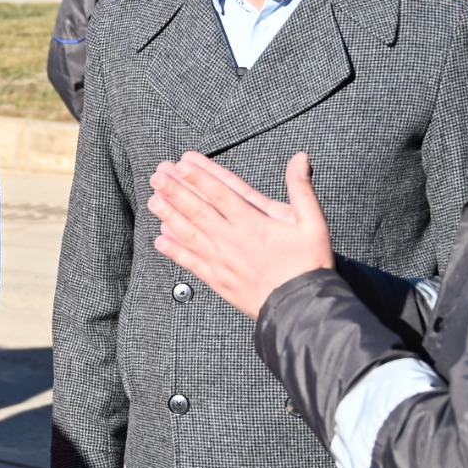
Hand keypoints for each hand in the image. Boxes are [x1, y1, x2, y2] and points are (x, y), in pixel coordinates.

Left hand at [147, 151, 335, 321]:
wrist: (300, 309)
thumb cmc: (309, 265)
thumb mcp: (313, 224)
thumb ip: (302, 189)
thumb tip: (300, 158)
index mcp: (253, 223)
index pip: (221, 193)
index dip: (200, 177)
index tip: (182, 163)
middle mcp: (232, 239)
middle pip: (198, 210)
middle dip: (176, 191)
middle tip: (158, 176)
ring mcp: (221, 261)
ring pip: (189, 234)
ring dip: (169, 215)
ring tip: (153, 200)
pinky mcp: (217, 280)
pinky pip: (190, 262)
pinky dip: (174, 251)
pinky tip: (160, 239)